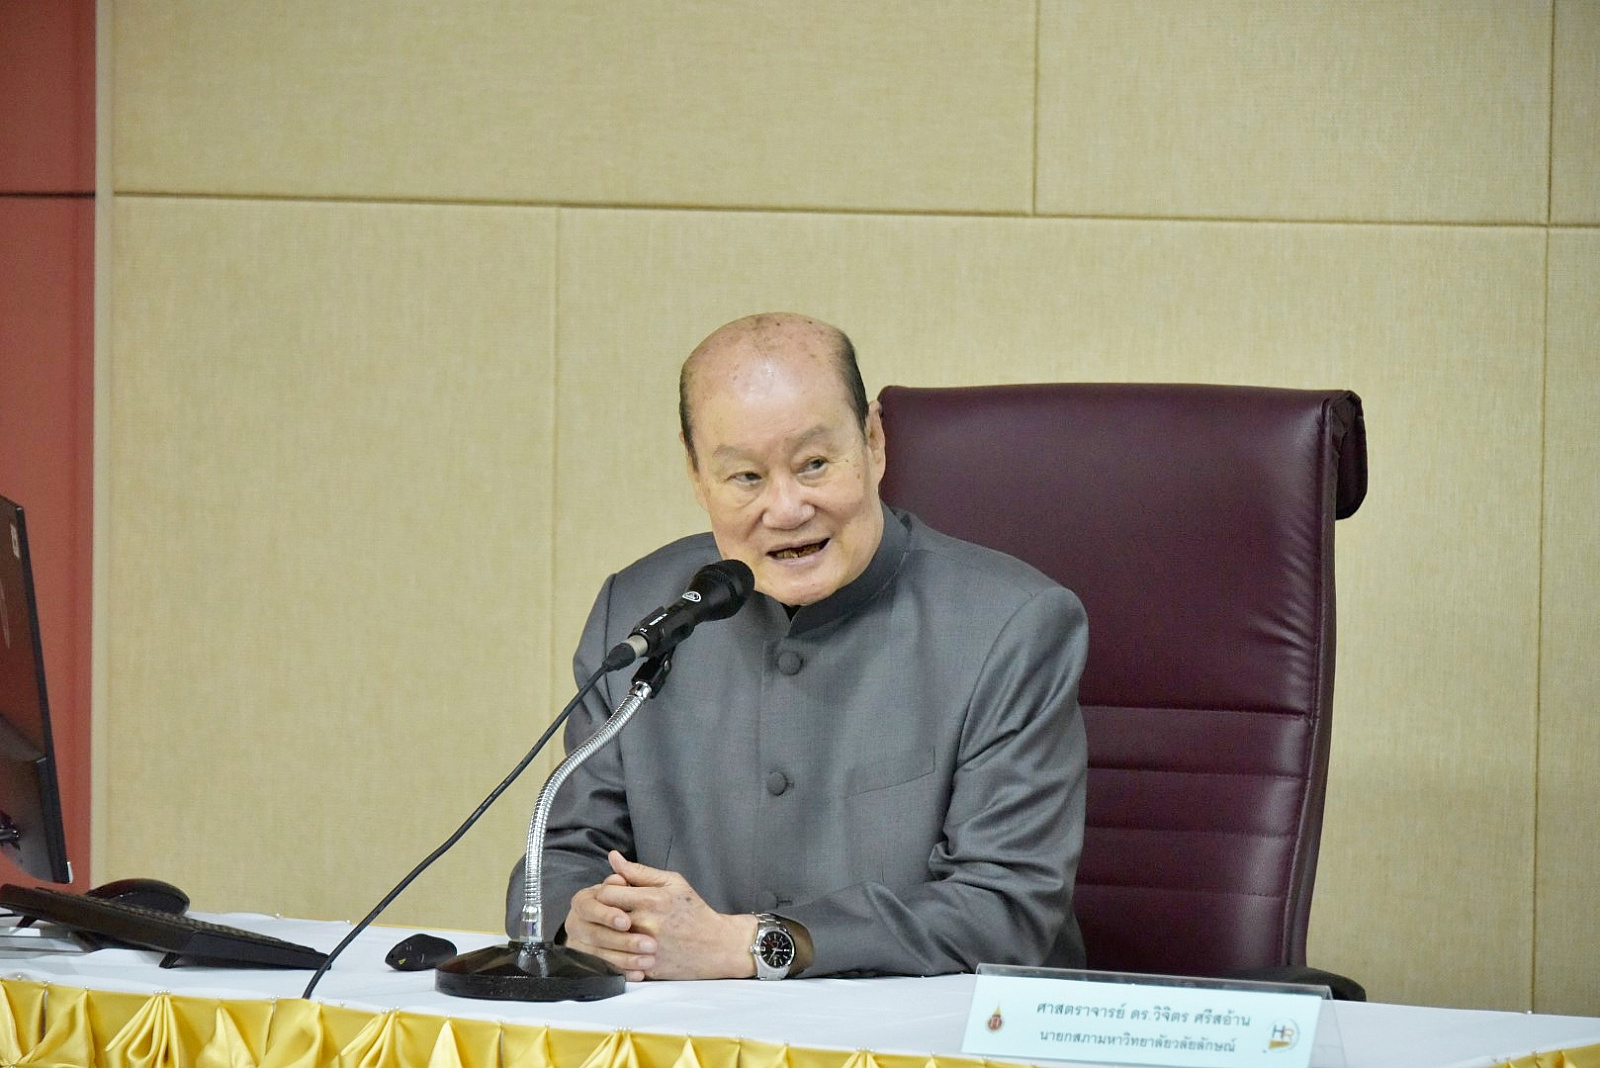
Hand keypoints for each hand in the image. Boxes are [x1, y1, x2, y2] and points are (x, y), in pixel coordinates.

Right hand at [562, 868, 657, 981]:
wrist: (641, 927)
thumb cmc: (640, 901)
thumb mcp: (643, 884)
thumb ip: (630, 874)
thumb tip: (614, 857)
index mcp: (585, 900)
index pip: (589, 907)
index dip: (607, 914)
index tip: (627, 920)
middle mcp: (578, 922)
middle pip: (593, 934)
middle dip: (620, 940)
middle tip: (647, 944)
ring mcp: (582, 944)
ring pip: (599, 955)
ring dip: (625, 958)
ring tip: (649, 959)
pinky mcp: (591, 963)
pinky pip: (604, 970)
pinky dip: (623, 972)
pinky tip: (641, 972)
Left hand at [563, 850, 755, 980]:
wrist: (716, 946)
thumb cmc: (693, 911)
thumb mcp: (673, 883)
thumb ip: (640, 871)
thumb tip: (613, 857)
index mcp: (652, 900)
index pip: (607, 893)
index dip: (606, 891)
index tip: (615, 893)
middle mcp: (646, 924)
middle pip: (604, 917)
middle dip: (604, 912)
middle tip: (613, 911)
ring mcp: (645, 949)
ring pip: (607, 940)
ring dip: (608, 934)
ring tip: (619, 929)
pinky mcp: (646, 968)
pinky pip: (618, 960)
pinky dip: (616, 953)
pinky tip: (624, 947)